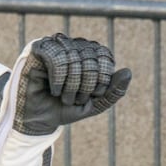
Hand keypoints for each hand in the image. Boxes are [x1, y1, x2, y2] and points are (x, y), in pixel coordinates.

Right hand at [14, 33, 130, 134]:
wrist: (39, 121)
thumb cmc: (64, 109)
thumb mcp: (94, 104)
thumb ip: (112, 91)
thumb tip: (128, 72)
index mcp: (87, 54)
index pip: (104, 54)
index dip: (102, 76)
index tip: (94, 94)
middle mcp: (72, 45)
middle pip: (89, 55)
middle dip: (86, 83)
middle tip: (76, 99)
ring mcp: (54, 45)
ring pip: (73, 56)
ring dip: (72, 83)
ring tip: (64, 97)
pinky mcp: (37, 49)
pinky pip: (55, 56)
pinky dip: (59, 77)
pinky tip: (54, 90)